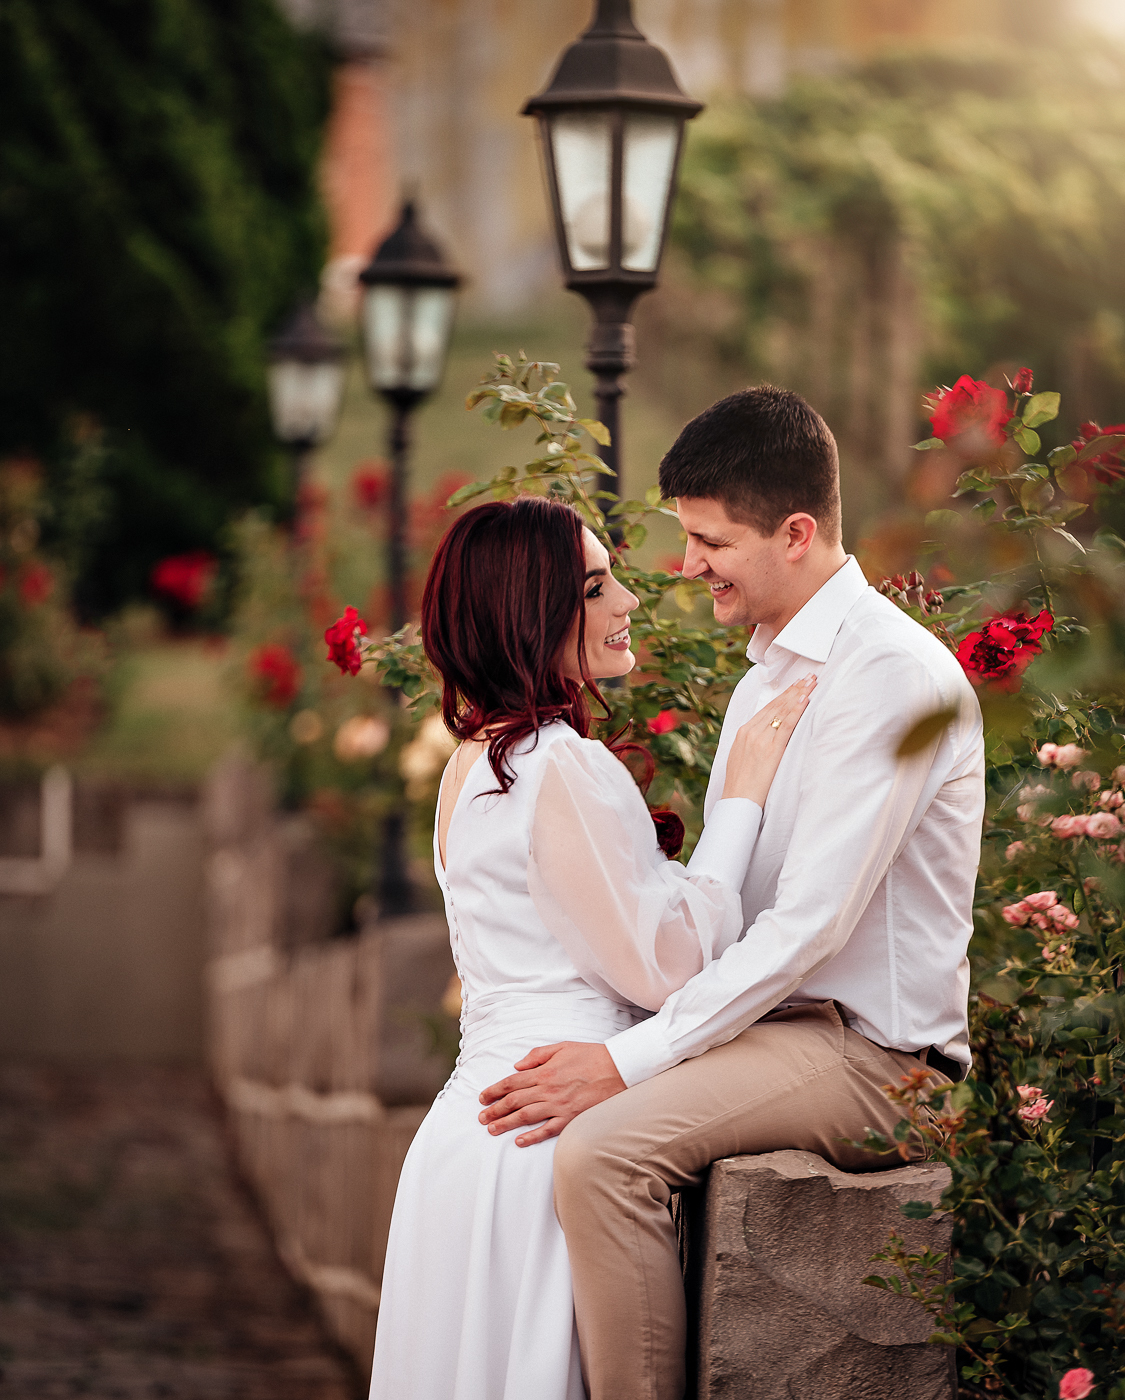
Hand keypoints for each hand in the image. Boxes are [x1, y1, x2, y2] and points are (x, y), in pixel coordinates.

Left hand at [478, 1041, 625, 1146]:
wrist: (617, 1068)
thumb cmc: (590, 1056)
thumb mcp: (562, 1046)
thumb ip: (537, 1055)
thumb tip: (517, 1066)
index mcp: (544, 1071)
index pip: (512, 1082)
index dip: (494, 1091)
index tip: (483, 1098)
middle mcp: (547, 1090)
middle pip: (514, 1101)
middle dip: (495, 1110)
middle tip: (481, 1117)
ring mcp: (559, 1106)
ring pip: (526, 1117)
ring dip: (506, 1123)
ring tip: (492, 1129)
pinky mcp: (571, 1118)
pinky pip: (548, 1130)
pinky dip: (532, 1136)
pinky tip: (519, 1141)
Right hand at [723, 673, 816, 804]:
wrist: (737, 800)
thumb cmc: (741, 784)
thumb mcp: (741, 756)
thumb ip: (753, 742)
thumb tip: (767, 735)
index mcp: (743, 732)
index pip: (767, 708)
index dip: (784, 695)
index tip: (796, 685)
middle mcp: (751, 731)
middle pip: (776, 706)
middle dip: (794, 689)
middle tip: (808, 677)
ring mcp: (761, 740)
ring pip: (782, 712)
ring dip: (799, 695)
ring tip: (811, 683)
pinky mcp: (772, 750)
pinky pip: (786, 726)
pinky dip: (796, 711)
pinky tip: (804, 699)